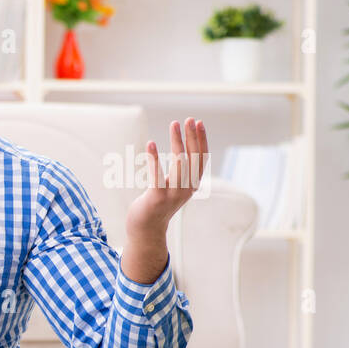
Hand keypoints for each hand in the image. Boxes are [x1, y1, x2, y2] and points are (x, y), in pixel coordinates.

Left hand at [126, 116, 208, 239]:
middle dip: (192, 136)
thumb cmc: (158, 203)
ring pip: (179, 163)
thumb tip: (183, 152)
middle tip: (188, 119)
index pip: (202, 158)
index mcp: (192, 184)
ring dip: (177, 142)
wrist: (146, 228)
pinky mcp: (157, 198)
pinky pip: (156, 175)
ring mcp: (173, 194)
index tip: (199, 123)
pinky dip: (154, 159)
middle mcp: (187, 189)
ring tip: (174, 124)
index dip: (201, 140)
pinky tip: (151, 144)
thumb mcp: (174, 186)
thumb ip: (181, 173)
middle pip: (193, 158)